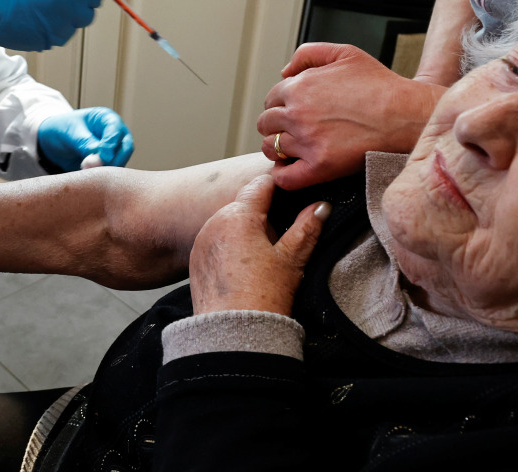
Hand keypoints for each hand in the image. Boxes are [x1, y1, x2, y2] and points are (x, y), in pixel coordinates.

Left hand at [37, 107, 134, 171]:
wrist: (54, 141)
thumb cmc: (63, 129)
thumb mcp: (70, 132)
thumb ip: (85, 144)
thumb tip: (98, 159)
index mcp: (107, 119)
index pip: (116, 131)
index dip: (111, 145)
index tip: (103, 157)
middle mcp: (115, 134)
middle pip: (126, 148)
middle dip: (114, 160)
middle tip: (97, 168)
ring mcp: (114, 150)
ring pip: (121, 163)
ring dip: (108, 170)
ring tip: (88, 172)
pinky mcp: (108, 165)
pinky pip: (112, 173)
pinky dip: (103, 177)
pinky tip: (90, 179)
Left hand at [189, 175, 327, 315]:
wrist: (233, 332)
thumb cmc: (264, 296)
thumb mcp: (291, 259)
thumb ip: (307, 227)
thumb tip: (320, 206)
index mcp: (239, 215)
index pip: (260, 185)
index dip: (278, 187)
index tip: (292, 195)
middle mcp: (214, 222)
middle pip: (243, 204)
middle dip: (262, 215)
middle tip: (279, 240)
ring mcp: (202, 240)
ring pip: (228, 222)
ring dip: (244, 230)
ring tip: (261, 259)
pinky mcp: (196, 259)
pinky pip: (215, 241)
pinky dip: (229, 247)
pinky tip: (243, 269)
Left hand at [255, 43, 445, 190]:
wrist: (405, 114)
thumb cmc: (380, 85)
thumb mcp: (344, 53)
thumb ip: (308, 54)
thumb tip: (284, 71)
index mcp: (298, 87)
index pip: (271, 100)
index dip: (279, 106)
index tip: (291, 113)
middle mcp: (297, 113)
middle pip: (266, 124)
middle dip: (275, 126)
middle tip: (291, 131)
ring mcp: (307, 141)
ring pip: (271, 148)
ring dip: (277, 149)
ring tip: (292, 150)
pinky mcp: (320, 166)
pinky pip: (285, 177)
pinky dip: (283, 175)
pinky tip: (292, 169)